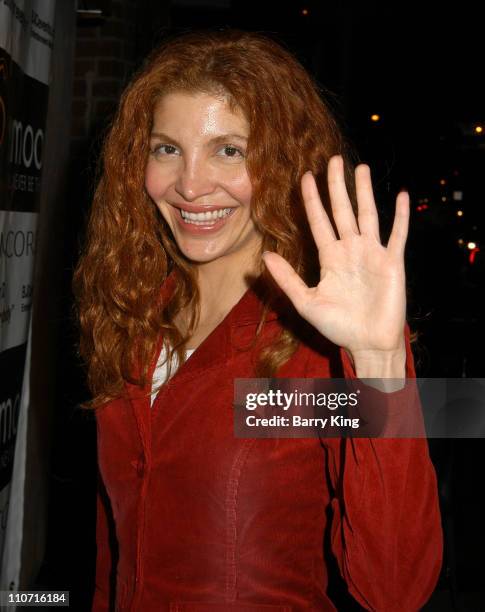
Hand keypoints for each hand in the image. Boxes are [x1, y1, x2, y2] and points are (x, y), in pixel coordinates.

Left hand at [262, 155, 408, 369]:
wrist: (367, 343)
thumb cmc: (337, 326)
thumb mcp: (306, 301)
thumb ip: (287, 278)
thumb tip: (265, 256)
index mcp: (329, 257)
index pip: (319, 221)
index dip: (312, 200)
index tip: (305, 177)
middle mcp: (350, 250)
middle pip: (342, 210)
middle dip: (336, 186)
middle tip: (332, 160)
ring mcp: (372, 254)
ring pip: (368, 214)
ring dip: (364, 192)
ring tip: (361, 168)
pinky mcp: (392, 262)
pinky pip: (398, 234)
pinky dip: (402, 215)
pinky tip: (403, 195)